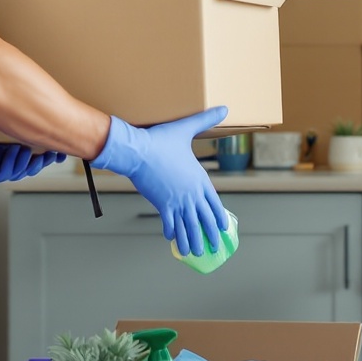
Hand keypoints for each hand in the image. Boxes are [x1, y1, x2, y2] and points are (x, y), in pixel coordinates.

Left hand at [0, 110, 62, 184]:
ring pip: (17, 171)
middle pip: (28, 167)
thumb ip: (6, 115)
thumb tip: (29, 99)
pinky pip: (1, 172)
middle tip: (53, 153)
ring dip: (27, 162)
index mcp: (4, 150)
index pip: (31, 155)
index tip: (58, 146)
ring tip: (35, 151)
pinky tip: (17, 151)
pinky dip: (10, 162)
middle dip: (42, 161)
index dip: (45, 153)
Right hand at [95, 107, 231, 257]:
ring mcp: (177, 200)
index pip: (214, 203)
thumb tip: (224, 107)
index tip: (224, 228)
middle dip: (210, 235)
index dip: (219, 216)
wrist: (137, 151)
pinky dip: (171, 232)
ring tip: (195, 253)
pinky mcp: (161, 204)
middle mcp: (191, 193)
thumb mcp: (186, 129)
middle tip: (214, 248)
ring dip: (191, 240)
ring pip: (188, 226)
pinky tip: (171, 239)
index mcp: (200, 179)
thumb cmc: (160, 140)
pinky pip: (169, 222)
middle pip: (204, 219)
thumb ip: (205, 120)